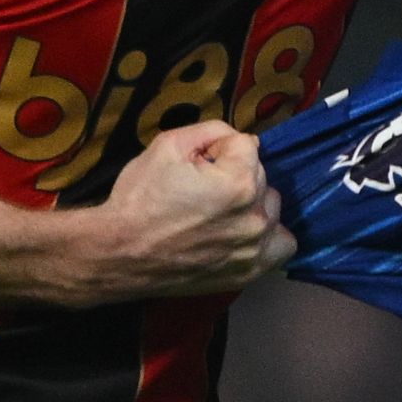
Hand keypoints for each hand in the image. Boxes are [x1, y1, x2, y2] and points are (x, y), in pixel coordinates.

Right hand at [84, 122, 294, 298]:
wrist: (120, 253)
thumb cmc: (140, 198)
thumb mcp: (168, 145)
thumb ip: (213, 131)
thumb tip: (243, 139)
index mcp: (239, 182)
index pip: (246, 146)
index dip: (217, 150)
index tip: (195, 166)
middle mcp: (255, 217)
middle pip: (260, 177)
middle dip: (235, 176)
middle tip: (201, 191)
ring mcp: (255, 248)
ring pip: (271, 208)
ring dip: (252, 205)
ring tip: (219, 213)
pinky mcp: (250, 271)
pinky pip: (280, 246)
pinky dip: (267, 237)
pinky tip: (243, 232)